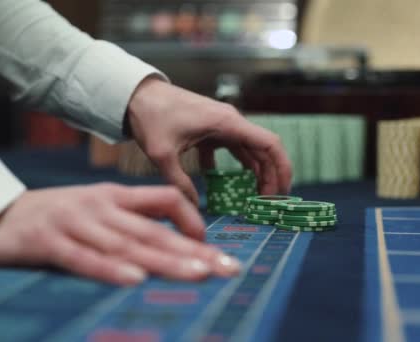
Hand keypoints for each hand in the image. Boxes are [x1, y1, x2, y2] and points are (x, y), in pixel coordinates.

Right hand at [0, 184, 241, 285]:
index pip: (165, 199)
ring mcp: (75, 223)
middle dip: (195, 250)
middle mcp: (101, 207)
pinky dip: (110, 269)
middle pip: (155, 230)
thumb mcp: (96, 209)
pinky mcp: (48, 243)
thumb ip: (129, 220)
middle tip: (229, 267)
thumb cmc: (53, 216)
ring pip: (128, 244)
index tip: (210, 245)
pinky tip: (135, 279)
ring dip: (166, 260)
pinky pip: (83, 259)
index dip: (192, 219)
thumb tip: (168, 241)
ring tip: (200, 274)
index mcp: (114, 196)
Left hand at [127, 77, 292, 204]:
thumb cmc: (151, 117)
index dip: (282, 168)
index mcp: (227, 123)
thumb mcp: (162, 154)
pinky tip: (227, 188)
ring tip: (256, 200)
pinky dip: (235, 169)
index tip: (282, 192)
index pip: (269, 143)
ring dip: (256, 174)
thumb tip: (193, 207)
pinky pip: (233, 151)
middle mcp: (231, 122)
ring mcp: (223, 126)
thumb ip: (179, 182)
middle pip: (264, 150)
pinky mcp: (212, 130)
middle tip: (271, 204)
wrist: (136, 94)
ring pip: (250, 152)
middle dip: (272, 177)